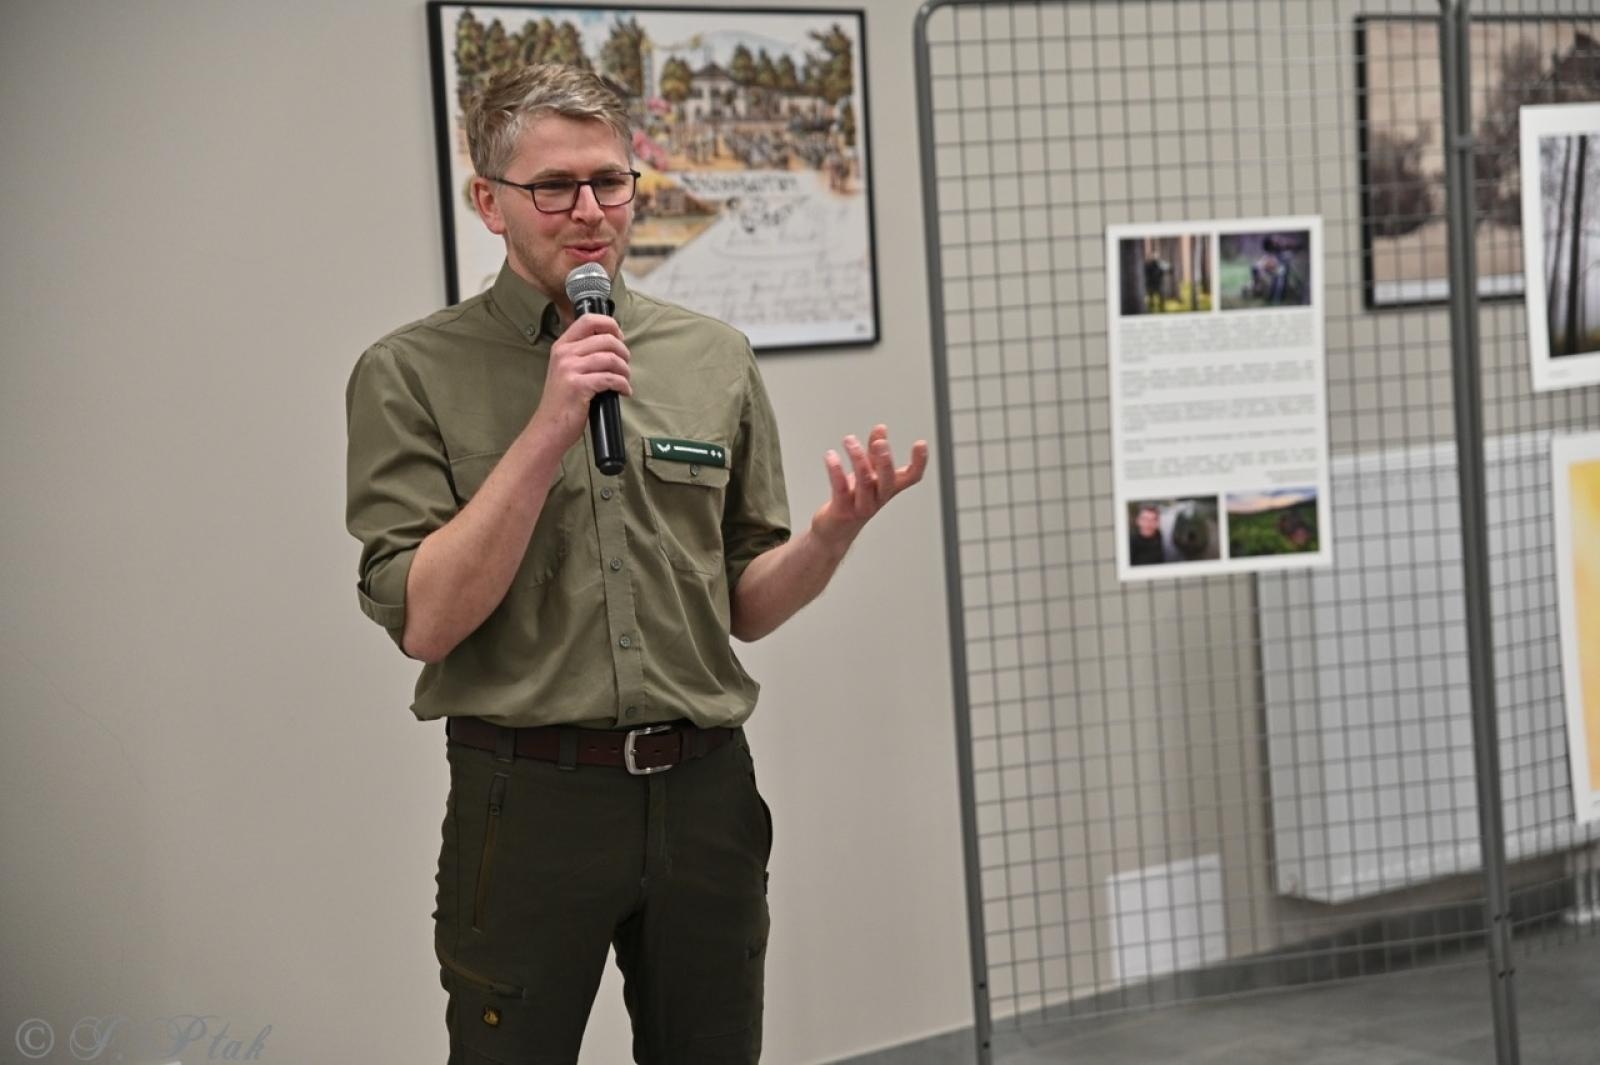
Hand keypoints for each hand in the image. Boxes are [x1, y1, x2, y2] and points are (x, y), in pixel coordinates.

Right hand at [531, 313, 631, 445]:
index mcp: (562, 346)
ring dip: (625, 370)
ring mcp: (570, 369)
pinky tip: (624, 391)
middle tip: (625, 365)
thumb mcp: (566, 370)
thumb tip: (612, 344)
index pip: (588, 320)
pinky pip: (611, 378)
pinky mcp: (578, 386)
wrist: (548, 427)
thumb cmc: (562, 401)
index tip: (619, 338)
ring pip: (611, 359)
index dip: (610, 325)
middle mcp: (564, 354)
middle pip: (606, 339)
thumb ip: (583, 354)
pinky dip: (623, 385)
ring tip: (625, 380)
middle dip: (623, 352)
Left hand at [812, 425, 928, 554]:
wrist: (834, 532)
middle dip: (884, 461)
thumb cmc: (853, 501)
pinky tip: (831, 456)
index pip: (911, 478)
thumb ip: (873, 452)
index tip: (920, 444)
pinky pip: (841, 490)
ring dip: (858, 459)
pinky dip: (836, 472)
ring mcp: (861, 507)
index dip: (919, 463)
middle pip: (888, 481)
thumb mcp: (866, 474)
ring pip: (864, 483)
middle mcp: (878, 498)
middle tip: (880, 443)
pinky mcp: (842, 511)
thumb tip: (881, 428)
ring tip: (849, 440)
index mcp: (887, 489)